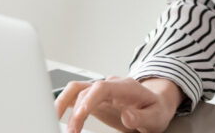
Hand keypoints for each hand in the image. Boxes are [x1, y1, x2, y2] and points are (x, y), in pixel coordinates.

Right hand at [54, 75, 181, 132]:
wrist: (155, 104)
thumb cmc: (155, 109)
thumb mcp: (156, 116)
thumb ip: (142, 116)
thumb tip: (127, 115)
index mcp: (126, 87)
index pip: (103, 87)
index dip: (90, 99)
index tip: (81, 113)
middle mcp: (110, 85)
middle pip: (85, 90)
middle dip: (75, 110)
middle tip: (72, 130)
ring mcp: (101, 91)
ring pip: (75, 90)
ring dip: (64, 105)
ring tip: (58, 123)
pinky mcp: (94, 99)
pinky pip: (75, 97)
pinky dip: (64, 106)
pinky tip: (58, 117)